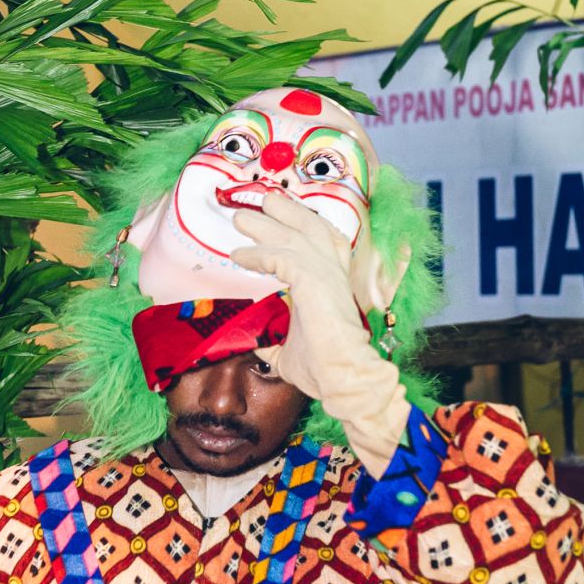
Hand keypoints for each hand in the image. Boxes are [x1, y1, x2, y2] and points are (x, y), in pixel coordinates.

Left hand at [230, 193, 408, 477]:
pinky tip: (239, 255)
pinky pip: (282, 258)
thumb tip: (252, 340)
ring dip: (268, 224)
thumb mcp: (286, 351)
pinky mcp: (315, 282)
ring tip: (242, 218)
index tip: (275, 217)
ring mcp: (327, 275)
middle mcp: (334, 274)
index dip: (299, 226)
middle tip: (260, 202)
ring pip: (297, 235)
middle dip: (286, 212)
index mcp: (333, 284)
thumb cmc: (324, 371)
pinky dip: (259, 253)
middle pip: (311, 227)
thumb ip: (272, 339)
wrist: (343, 381)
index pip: (320, 243)